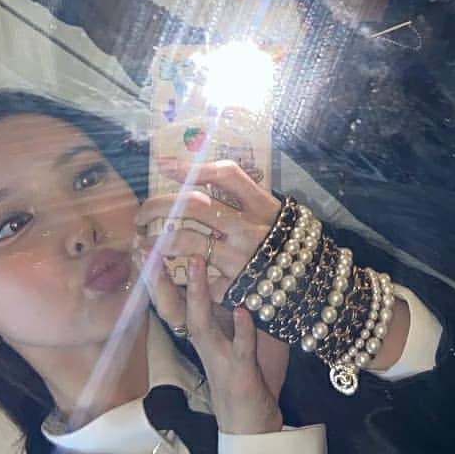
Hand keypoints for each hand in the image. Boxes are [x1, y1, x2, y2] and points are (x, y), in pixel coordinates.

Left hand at [135, 158, 282, 290]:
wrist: (313, 287)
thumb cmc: (287, 244)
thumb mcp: (275, 214)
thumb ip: (246, 199)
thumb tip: (207, 177)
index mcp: (261, 205)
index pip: (226, 174)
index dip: (193, 168)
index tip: (165, 166)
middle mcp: (248, 228)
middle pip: (194, 206)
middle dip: (159, 206)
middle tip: (141, 214)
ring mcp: (240, 258)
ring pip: (186, 241)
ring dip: (157, 241)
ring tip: (145, 243)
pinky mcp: (234, 287)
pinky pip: (196, 280)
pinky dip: (178, 278)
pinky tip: (163, 275)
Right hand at [142, 251, 287, 433]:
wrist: (248, 425)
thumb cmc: (243, 376)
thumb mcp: (234, 338)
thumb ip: (229, 309)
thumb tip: (233, 270)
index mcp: (202, 334)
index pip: (174, 301)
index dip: (158, 276)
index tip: (145, 247)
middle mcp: (204, 344)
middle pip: (176, 309)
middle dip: (163, 280)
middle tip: (150, 249)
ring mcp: (220, 358)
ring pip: (203, 324)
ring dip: (199, 295)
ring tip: (196, 263)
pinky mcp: (241, 373)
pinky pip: (240, 348)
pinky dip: (241, 330)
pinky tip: (241, 312)